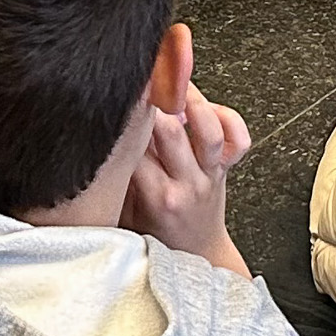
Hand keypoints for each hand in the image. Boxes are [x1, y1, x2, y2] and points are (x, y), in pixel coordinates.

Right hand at [121, 82, 251, 275]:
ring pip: (209, 130)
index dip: (125, 120)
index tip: (115, 101)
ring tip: (175, 84)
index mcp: (156, 197)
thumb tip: (97, 141)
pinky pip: (239, 139)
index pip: (136, 148)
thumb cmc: (155, 233)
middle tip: (142, 81)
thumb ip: (114, 180)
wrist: (196, 254)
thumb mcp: (123, 213)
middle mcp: (187, 184)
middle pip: (171, 131)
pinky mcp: (226, 169)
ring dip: (192, 100)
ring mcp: (210, 175)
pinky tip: (208, 107)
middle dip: (154, 101)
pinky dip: (228, 117)